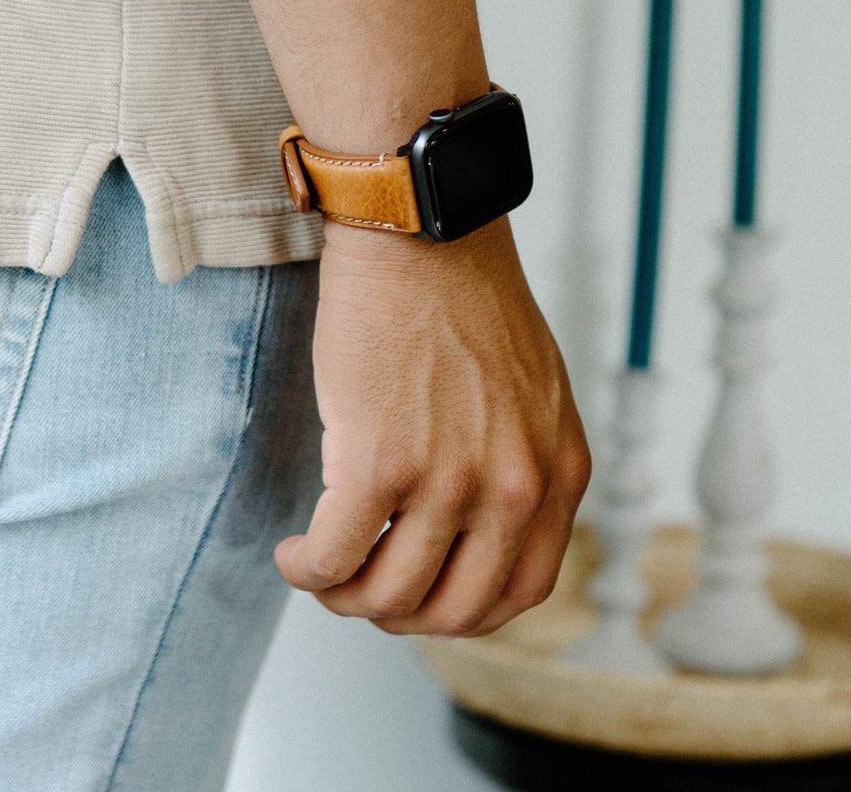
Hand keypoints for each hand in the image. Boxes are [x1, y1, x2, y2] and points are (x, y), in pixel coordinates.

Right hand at [274, 217, 590, 637]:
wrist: (423, 235)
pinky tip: (293, 552)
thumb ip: (521, 464)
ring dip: (343, 598)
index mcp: (557, 472)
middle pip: (452, 610)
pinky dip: (306, 571)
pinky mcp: (378, 462)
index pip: (520, 592)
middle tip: (364, 590)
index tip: (425, 598)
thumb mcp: (533, 393)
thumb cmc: (466, 300)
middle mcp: (512, 487)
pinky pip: (331, 559)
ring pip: (387, 596)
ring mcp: (448, 479)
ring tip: (321, 568)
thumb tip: (471, 529)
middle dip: (399, 616)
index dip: (462, 612)